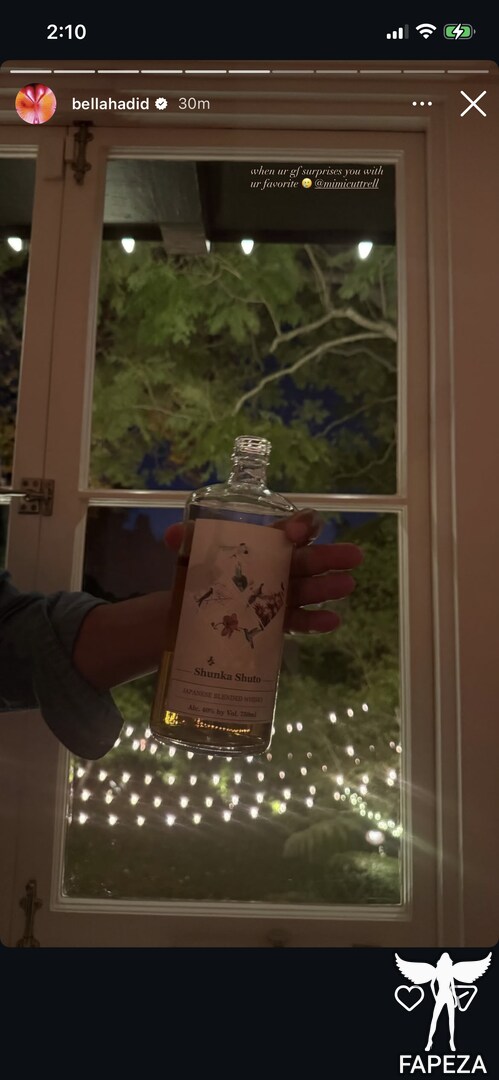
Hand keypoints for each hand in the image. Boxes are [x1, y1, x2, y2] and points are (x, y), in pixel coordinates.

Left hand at [164, 509, 362, 635]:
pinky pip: (299, 620)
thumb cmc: (203, 576)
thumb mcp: (193, 556)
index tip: (299, 532)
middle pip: (307, 559)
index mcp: (264, 545)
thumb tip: (173, 536)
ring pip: (308, 589)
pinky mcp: (278, 622)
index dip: (299, 527)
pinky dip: (315, 621)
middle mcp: (278, 567)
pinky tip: (331, 621)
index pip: (288, 530)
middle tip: (354, 555)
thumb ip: (187, 543)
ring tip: (348, 585)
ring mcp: (280, 595)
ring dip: (328, 588)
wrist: (192, 613)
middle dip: (330, 556)